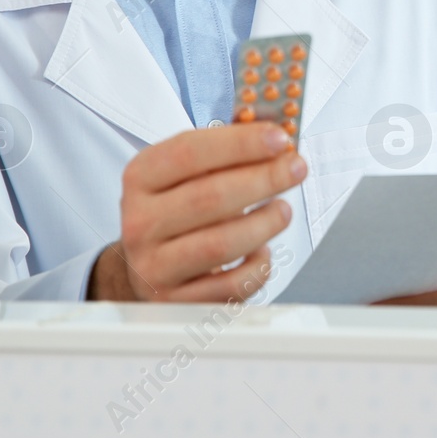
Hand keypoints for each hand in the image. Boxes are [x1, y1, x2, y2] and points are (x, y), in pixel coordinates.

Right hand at [89, 123, 307, 301]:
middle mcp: (140, 222)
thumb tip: (277, 136)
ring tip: (283, 210)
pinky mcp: (175, 302)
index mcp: (141, 178)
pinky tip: (262, 251)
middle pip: (208, 198)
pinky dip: (256, 267)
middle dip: (263, 179)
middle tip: (296, 168)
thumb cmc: (177, 209)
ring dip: (264, 223)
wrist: (143, 267)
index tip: (280, 138)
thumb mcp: (186, 173)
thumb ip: (225, 152)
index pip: (188, 152)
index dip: (239, 143)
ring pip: (220, 245)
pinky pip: (229, 286)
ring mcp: (154, 266)